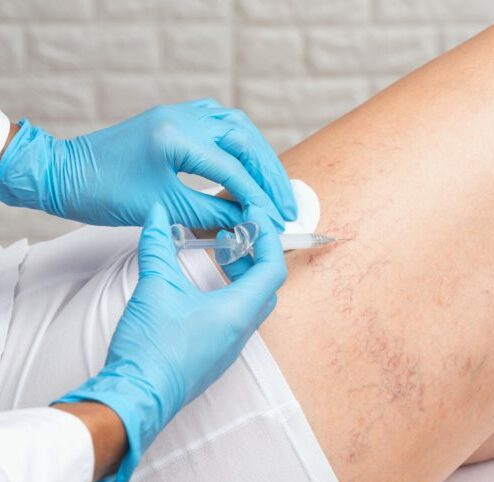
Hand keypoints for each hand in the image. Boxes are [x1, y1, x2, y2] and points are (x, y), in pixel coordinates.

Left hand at [0, 99, 296, 229]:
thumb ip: (212, 211)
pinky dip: (242, 145)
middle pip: (245, 141)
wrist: (68, 173)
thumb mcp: (164, 207)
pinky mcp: (177, 117)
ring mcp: (181, 112)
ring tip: (277, 187)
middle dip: (271, 175)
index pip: (234, 167)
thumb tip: (247, 219)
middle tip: (288, 205)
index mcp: (176, 136)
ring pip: (238, 127)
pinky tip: (252, 162)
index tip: (277, 219)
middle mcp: (183, 116)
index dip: (260, 197)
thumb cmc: (105, 192)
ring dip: (262, 157)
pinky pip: (221, 124)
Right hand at [54, 203, 286, 481]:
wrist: (136, 398)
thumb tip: (157, 215)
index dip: (268, 238)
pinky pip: (237, 318)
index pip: (272, 268)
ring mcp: (230, 346)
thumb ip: (158, 246)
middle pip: (266, 285)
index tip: (255, 217)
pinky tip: (206, 286)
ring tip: (222, 254)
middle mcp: (242, 331)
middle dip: (256, 255)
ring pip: (252, 303)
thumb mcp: (155, 288)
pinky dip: (231, 294)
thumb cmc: (151, 349)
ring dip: (244, 275)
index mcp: (238, 312)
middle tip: (238, 234)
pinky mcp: (216, 354)